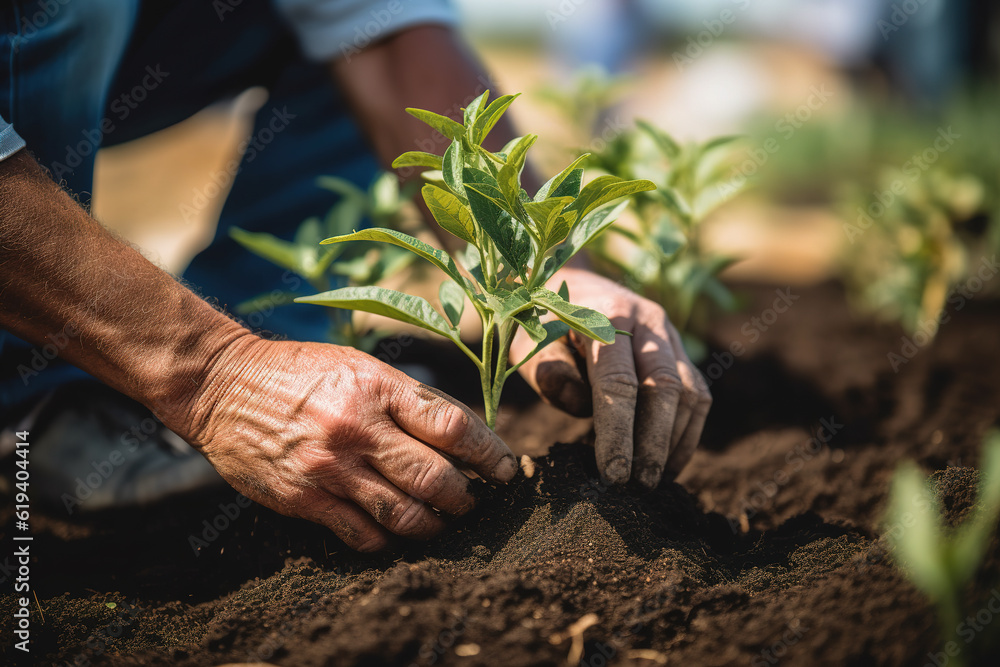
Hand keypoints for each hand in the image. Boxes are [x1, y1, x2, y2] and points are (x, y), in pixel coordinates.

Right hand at [170, 336, 517, 550]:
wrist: (223, 385)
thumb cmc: (302, 373)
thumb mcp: (361, 366)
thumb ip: (409, 399)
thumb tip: (465, 433)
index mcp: (379, 388)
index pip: (454, 426)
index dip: (490, 453)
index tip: (505, 470)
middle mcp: (359, 429)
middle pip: (437, 479)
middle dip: (466, 498)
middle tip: (472, 501)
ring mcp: (331, 468)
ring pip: (405, 515)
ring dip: (433, 525)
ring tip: (439, 520)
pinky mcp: (305, 499)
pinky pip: (363, 536)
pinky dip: (388, 540)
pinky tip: (392, 531)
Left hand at [511, 268, 710, 487]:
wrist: (568, 285)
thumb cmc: (541, 323)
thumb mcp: (529, 343)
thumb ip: (549, 372)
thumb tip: (582, 405)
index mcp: (605, 316)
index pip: (619, 382)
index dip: (619, 433)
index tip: (614, 475)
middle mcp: (647, 320)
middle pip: (663, 387)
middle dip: (654, 444)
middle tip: (638, 487)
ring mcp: (669, 333)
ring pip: (689, 392)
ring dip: (675, 442)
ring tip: (653, 482)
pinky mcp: (679, 349)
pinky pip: (697, 394)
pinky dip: (687, 432)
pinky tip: (669, 464)